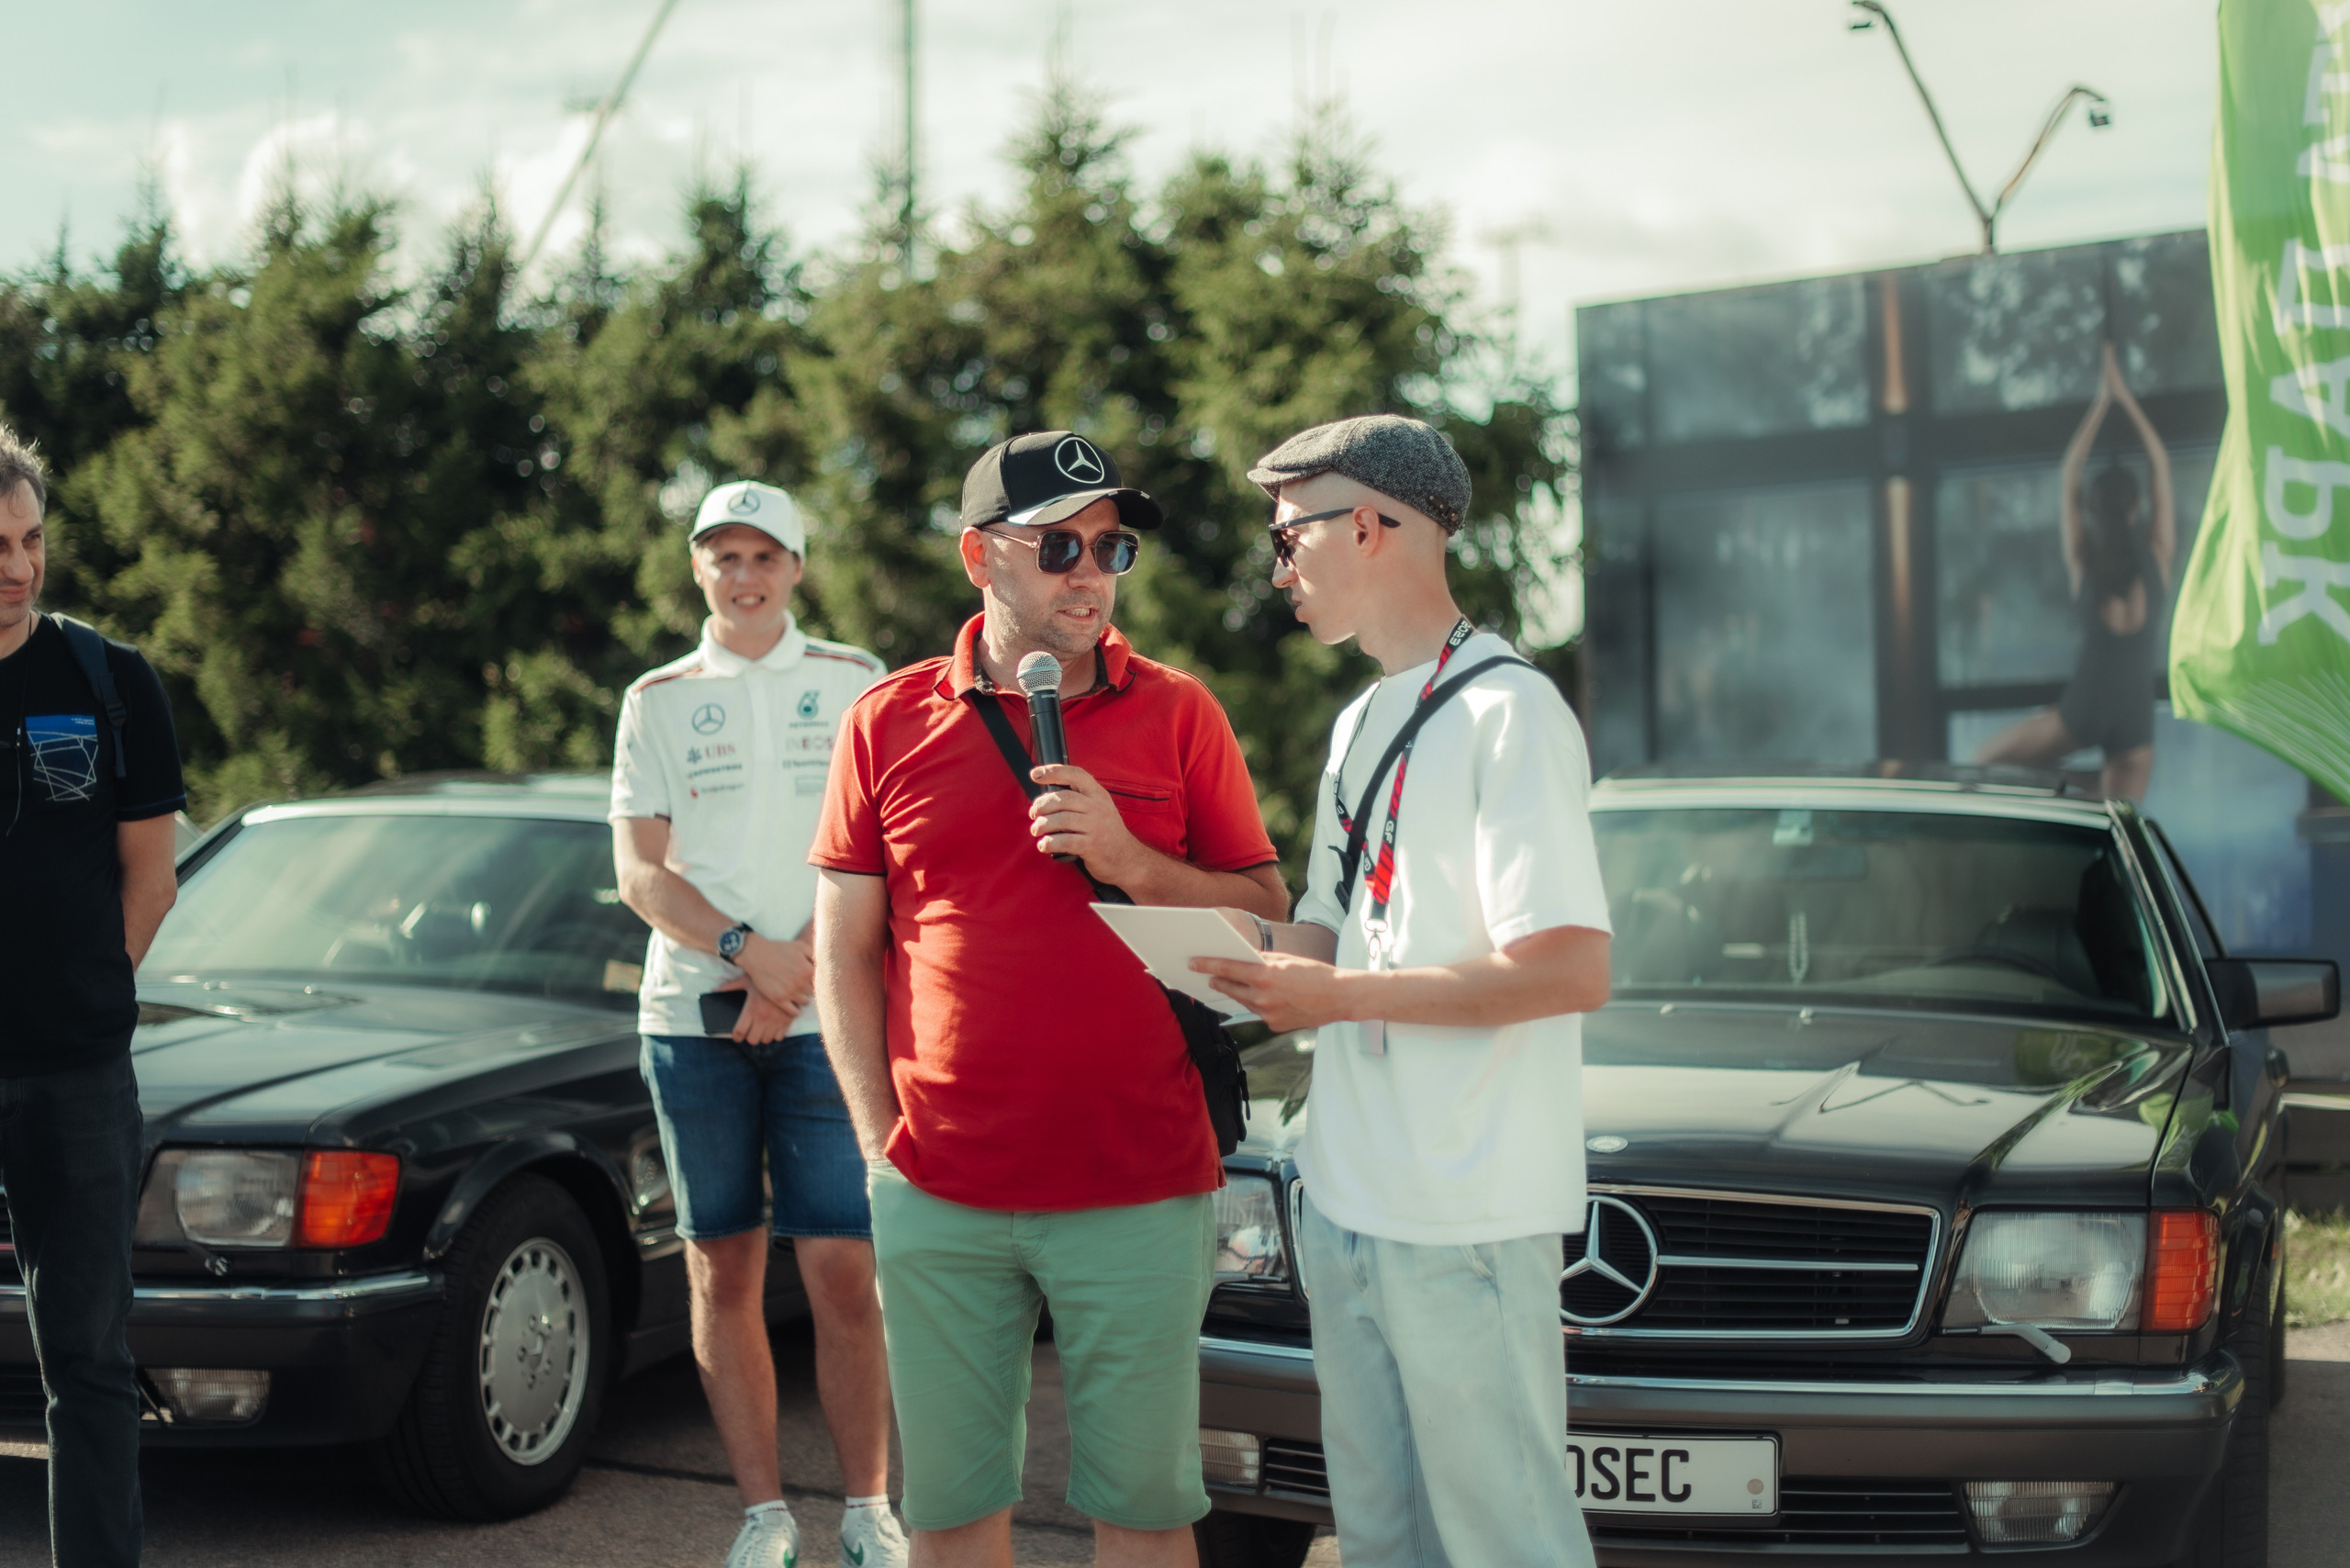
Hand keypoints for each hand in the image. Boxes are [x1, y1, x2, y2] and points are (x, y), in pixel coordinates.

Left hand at [713, 976, 798, 1043]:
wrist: (788, 974)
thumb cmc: (765, 976)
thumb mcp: (746, 980)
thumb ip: (729, 987)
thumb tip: (714, 991)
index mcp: (751, 1009)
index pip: (739, 1032)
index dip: (736, 1037)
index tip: (736, 1036)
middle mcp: (763, 1018)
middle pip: (753, 1040)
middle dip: (750, 1037)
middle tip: (750, 1032)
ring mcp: (776, 1021)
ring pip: (766, 1040)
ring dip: (763, 1036)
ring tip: (762, 1030)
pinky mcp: (788, 1021)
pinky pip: (780, 1037)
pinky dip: (776, 1035)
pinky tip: (774, 1027)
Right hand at [735, 931, 815, 1010]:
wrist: (756, 954)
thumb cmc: (779, 948)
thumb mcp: (800, 946)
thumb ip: (815, 955)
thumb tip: (826, 964)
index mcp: (808, 970)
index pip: (822, 982)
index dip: (818, 980)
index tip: (813, 979)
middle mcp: (801, 983)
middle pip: (814, 992)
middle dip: (809, 988)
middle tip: (803, 985)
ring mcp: (790, 992)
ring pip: (805, 1002)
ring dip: (803, 998)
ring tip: (797, 992)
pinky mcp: (779, 999)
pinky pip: (794, 1011)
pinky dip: (795, 1009)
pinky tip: (792, 1002)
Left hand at [1027, 763, 1147, 883]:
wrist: (1128, 859)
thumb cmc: (1106, 833)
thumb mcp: (1099, 809)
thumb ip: (1079, 799)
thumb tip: (1046, 796)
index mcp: (1098, 795)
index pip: (1075, 774)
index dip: (1053, 772)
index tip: (1036, 775)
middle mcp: (1098, 808)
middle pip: (1063, 798)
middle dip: (1042, 805)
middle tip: (1033, 813)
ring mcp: (1096, 827)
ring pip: (1061, 820)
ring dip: (1042, 825)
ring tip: (1036, 830)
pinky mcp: (1092, 846)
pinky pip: (1064, 841)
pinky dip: (1049, 843)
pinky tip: (1044, 845)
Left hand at [1192, 952, 1360, 1032]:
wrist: (1339, 997)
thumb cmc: (1315, 974)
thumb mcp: (1287, 960)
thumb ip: (1262, 961)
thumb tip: (1241, 960)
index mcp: (1265, 975)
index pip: (1228, 969)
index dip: (1207, 965)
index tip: (1194, 963)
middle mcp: (1263, 997)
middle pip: (1231, 988)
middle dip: (1219, 981)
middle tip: (1208, 976)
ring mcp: (1268, 1014)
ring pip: (1244, 1002)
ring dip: (1238, 993)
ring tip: (1231, 985)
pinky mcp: (1274, 1026)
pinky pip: (1259, 1013)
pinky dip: (1259, 1005)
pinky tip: (1265, 998)